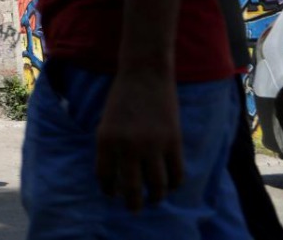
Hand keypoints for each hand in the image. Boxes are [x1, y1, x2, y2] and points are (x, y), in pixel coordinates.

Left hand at [95, 71, 182, 211]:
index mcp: (105, 141)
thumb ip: (110, 148)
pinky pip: (176, 174)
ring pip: (157, 186)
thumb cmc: (122, 97)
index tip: (112, 195)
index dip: (109, 190)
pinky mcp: (173, 142)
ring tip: (154, 199)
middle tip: (134, 209)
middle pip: (132, 188)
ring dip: (156, 197)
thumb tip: (117, 176)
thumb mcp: (106, 122)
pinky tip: (170, 185)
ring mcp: (152, 145)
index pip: (106, 177)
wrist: (144, 73)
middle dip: (132, 203)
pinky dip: (174, 184)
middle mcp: (127, 147)